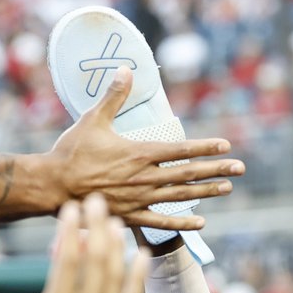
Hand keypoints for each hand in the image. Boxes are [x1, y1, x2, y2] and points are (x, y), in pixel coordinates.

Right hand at [0, 194, 147, 292]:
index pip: (66, 262)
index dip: (70, 230)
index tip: (71, 207)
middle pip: (96, 260)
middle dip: (97, 226)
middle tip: (97, 199)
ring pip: (119, 276)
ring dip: (117, 244)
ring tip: (115, 219)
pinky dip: (138, 276)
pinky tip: (140, 256)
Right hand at [44, 67, 244, 229]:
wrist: (52, 185)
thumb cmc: (71, 151)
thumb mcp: (93, 119)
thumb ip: (114, 96)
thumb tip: (126, 68)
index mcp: (139, 153)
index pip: (180, 150)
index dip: (205, 147)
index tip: (226, 146)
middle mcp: (144, 177)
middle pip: (188, 173)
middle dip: (216, 169)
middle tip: (241, 168)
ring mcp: (139, 198)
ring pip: (180, 196)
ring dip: (206, 192)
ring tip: (227, 188)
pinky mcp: (130, 215)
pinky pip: (161, 221)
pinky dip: (182, 223)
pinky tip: (201, 222)